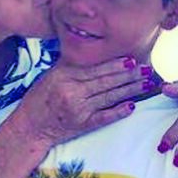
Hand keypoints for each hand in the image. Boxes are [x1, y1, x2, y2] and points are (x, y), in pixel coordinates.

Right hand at [15, 57, 148, 145]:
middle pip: (106, 82)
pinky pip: (104, 117)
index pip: (95, 69)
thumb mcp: (50, 75)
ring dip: (130, 90)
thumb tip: (90, 51)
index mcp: (64, 76)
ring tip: (146, 83)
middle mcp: (71, 91)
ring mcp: (78, 109)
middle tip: (147, 69)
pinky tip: (132, 106)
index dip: (115, 65)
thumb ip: (70, 65)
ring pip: (109, 97)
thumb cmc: (40, 99)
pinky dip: (118, 112)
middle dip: (129, 75)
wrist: (30, 127)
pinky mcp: (82, 125)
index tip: (132, 59)